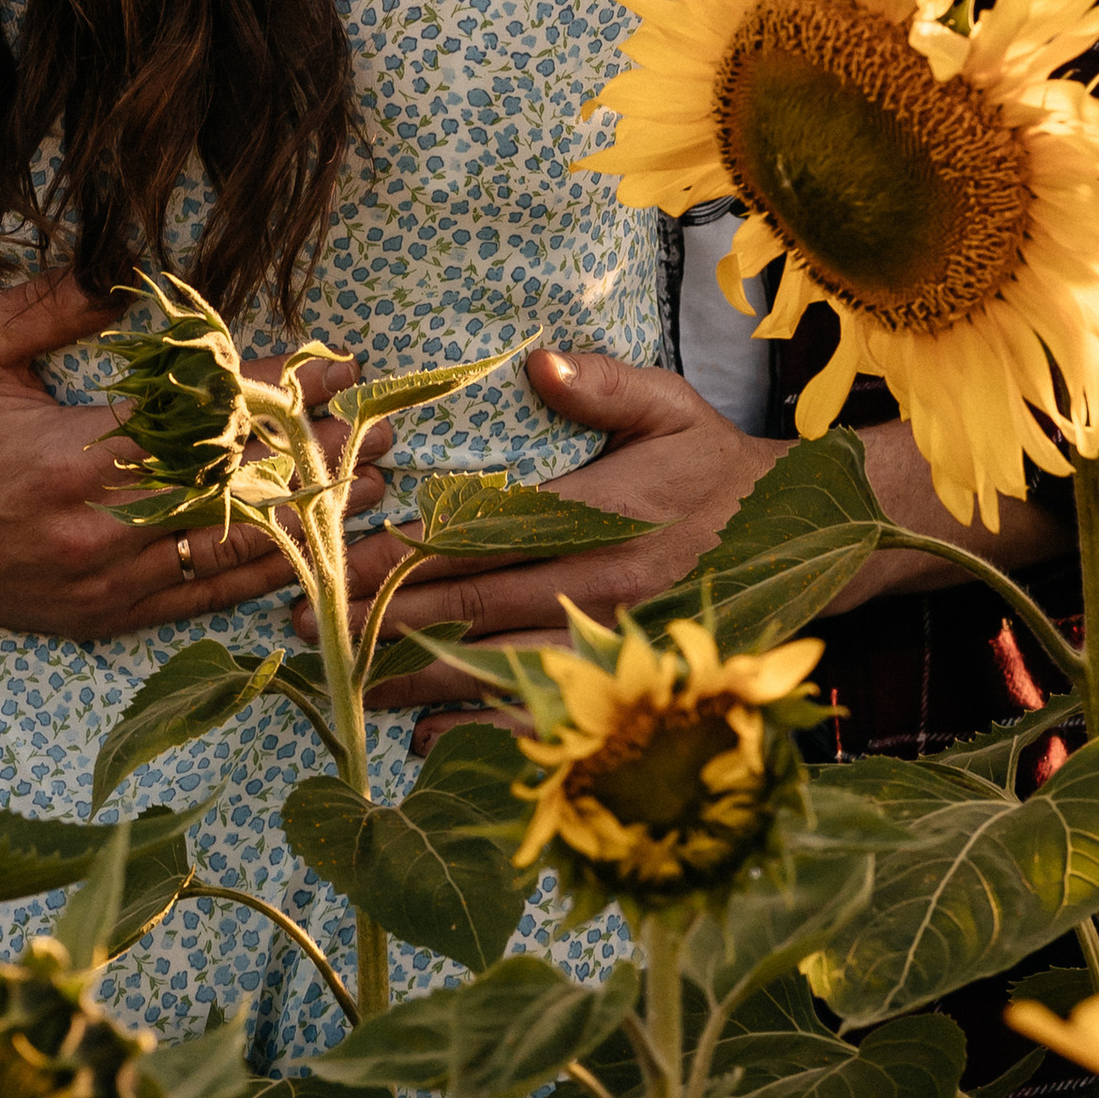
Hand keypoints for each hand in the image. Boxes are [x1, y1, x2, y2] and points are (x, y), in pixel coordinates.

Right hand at [0, 273, 392, 640]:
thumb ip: (59, 303)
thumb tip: (132, 269)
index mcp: (72, 458)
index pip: (203, 422)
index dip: (274, 393)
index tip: (334, 365)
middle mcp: (97, 531)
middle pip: (236, 495)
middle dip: (316, 459)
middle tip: (387, 428)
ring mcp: (102, 584)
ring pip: (228, 556)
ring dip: (309, 524)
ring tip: (376, 489)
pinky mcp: (100, 618)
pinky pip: (196, 602)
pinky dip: (258, 581)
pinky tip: (310, 559)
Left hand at [310, 349, 782, 716]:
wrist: (790, 541)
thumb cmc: (712, 462)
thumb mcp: (670, 406)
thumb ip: (604, 385)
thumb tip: (537, 361)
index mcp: (602, 520)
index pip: (485, 539)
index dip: (409, 553)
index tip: (341, 555)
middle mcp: (600, 591)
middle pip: (474, 610)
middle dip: (385, 618)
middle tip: (308, 622)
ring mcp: (610, 646)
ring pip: (495, 669)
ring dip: (416, 679)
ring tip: (344, 682)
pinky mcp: (620, 683)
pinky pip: (541, 713)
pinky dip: (478, 728)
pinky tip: (425, 736)